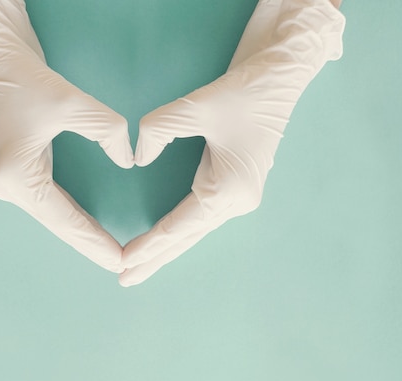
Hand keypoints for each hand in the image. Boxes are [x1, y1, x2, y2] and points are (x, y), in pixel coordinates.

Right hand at [0, 0, 133, 271]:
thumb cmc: (27, 79)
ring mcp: (7, 183)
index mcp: (15, 176)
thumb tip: (127, 160)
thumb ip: (106, 131)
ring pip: (52, 216)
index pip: (64, 219)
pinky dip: (71, 215)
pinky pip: (48, 202)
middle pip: (57, 223)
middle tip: (122, 264)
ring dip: (81, 232)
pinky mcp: (14, 173)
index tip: (119, 261)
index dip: (94, 241)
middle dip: (90, 243)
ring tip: (111, 250)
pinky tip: (90, 225)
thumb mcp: (72, 102)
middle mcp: (6, 187)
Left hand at [120, 0, 345, 285]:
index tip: (123, 261)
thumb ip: (160, 129)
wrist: (278, 79)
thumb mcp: (197, 106)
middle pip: (186, 238)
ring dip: (166, 249)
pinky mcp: (233, 188)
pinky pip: (200, 218)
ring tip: (137, 268)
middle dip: (155, 259)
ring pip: (193, 231)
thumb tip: (138, 157)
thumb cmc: (244, 92)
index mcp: (229, 190)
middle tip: (123, 280)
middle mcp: (236, 202)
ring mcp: (237, 197)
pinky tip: (164, 243)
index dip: (149, 245)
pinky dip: (178, 232)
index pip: (179, 226)